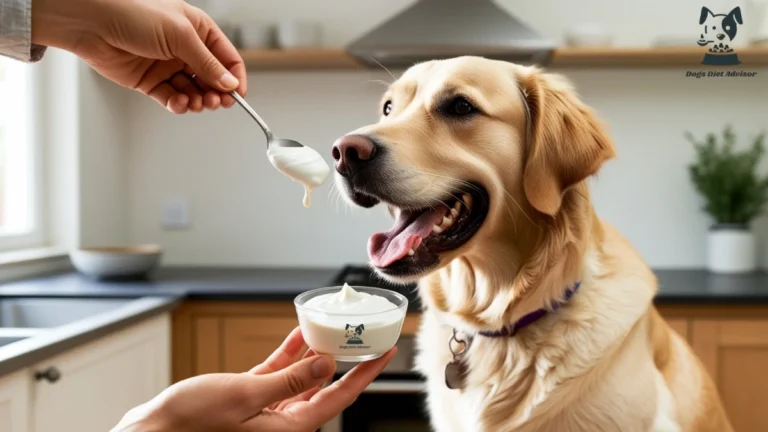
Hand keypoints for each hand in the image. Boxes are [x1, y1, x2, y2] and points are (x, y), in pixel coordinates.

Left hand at [32, 0, 246, 113]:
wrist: (92, 24)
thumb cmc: (134, 15)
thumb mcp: (180, 36)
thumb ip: (207, 63)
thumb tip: (229, 84)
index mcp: (198, 30)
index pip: (227, 58)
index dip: (235, 78)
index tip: (238, 95)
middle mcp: (185, 49)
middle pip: (212, 79)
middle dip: (216, 93)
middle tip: (216, 103)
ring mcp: (167, 66)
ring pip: (193, 91)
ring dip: (198, 100)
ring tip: (196, 103)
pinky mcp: (150, 81)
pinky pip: (171, 98)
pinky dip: (178, 104)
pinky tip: (179, 103)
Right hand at [112, 327, 396, 431]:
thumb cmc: (191, 423)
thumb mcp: (247, 395)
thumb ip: (291, 381)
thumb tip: (328, 365)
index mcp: (290, 430)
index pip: (340, 397)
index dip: (366, 373)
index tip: (385, 352)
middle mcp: (283, 424)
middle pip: (325, 387)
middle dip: (345, 360)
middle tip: (362, 335)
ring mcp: (266, 412)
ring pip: (302, 378)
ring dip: (315, 352)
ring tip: (333, 327)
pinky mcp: (249, 400)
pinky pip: (278, 375)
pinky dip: (288, 354)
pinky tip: (298, 334)